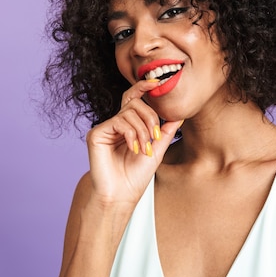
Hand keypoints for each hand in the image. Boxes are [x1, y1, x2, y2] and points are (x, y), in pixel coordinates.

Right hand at [84, 79, 180, 208]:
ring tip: (144, 149)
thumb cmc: (137, 175)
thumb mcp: (157, 149)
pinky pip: (118, 121)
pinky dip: (131, 134)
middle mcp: (115, 124)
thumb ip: (166, 130)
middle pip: (135, 103)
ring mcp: (105, 128)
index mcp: (128, 125)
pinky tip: (133, 148)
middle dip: (150, 118)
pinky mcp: (96, 134)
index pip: (135, 100)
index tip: (157, 82)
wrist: (122, 194)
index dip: (143, 87)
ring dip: (142, 131)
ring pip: (129, 112)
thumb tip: (179, 113)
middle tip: (154, 137)